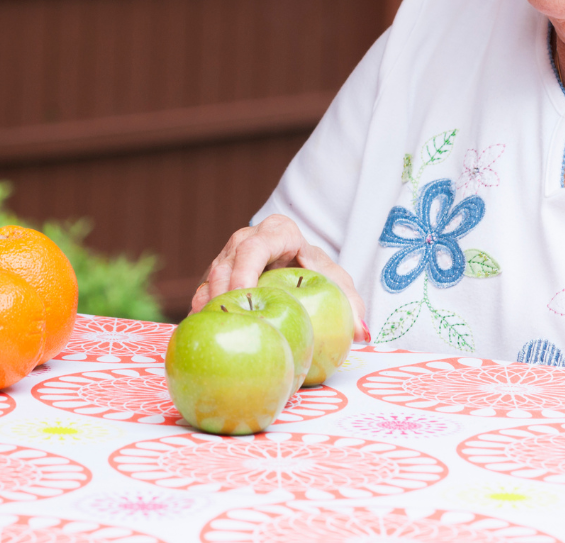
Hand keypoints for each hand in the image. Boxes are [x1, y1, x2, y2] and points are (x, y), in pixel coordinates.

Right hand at [191, 214, 368, 339]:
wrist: (301, 274)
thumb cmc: (320, 275)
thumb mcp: (338, 284)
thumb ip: (350, 304)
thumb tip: (361, 333)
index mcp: (278, 232)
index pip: (255, 247)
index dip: (245, 270)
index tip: (245, 294)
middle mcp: (247, 239)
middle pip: (227, 263)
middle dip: (224, 292)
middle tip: (229, 320)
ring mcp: (228, 256)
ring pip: (211, 277)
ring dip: (211, 304)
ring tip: (216, 330)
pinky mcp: (217, 276)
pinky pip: (203, 291)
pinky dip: (203, 311)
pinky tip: (205, 332)